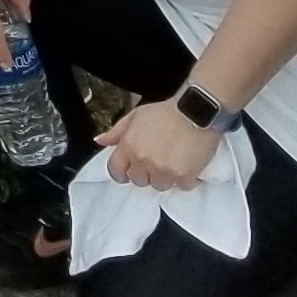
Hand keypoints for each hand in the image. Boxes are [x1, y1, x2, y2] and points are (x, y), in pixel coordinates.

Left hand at [98, 98, 221, 191]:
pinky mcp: (184, 176)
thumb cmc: (166, 112)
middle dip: (146, 173)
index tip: (128, 173)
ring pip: (159, 186)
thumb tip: (100, 141)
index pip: (115, 171)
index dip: (121, 173)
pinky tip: (188, 166)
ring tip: (173, 163)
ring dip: (166, 178)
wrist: (196, 110)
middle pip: (139, 181)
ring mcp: (163, 170)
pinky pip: (181, 187)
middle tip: (157, 162)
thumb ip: (117, 131)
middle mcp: (143, 160)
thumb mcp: (136, 115)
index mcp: (128, 146)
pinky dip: (185, 180)